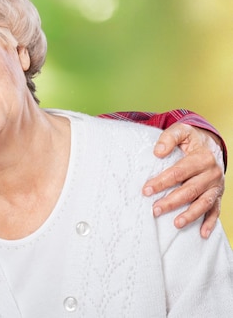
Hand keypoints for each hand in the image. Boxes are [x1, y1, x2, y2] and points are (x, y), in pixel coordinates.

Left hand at [143, 123, 224, 238]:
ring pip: (204, 203)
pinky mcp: (219, 194)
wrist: (212, 143)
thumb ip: (169, 138)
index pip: (179, 172)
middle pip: (190, 190)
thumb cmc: (192, 139)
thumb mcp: (182, 131)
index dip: (162, 182)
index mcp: (202, 158)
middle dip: (172, 202)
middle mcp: (212, 173)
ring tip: (176, 224)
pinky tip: (202, 234)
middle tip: (155, 210)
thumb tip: (157, 152)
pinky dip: (210, 222)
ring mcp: (217, 185)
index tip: (146, 190)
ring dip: (190, 215)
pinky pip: (216, 210)